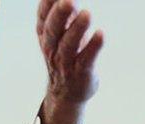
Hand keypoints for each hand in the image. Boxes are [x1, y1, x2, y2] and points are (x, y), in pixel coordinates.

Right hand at [35, 0, 103, 123]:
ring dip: (78, 29)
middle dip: (60, 15)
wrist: (66, 93)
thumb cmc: (65, 57)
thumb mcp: (59, 35)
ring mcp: (66, 62)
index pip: (44, 18)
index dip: (47, 5)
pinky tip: (101, 34)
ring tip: (86, 14)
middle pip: (54, 30)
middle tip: (69, 1)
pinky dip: (93, 47)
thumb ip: (63, 15)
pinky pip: (87, 60)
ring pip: (69, 45)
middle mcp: (53, 49)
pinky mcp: (82, 73)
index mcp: (46, 36)